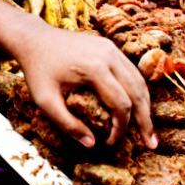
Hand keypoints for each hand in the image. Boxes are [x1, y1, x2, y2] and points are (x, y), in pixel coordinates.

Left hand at [15, 24, 155, 148]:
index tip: (111, 142)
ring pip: (139, 81)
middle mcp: (108, 55)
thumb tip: (92, 145)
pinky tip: (137, 107)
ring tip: (148, 130)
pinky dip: (137, 91)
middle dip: (144, 120)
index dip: (121, 127)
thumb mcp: (45, 100)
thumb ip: (67, 124)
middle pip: (137, 92)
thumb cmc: (37, 70)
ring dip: (145, 106)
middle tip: (150, 144)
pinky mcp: (109, 47)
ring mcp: (111, 48)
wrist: (33, 39)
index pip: (121, 104)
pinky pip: (130, 71)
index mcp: (94, 68)